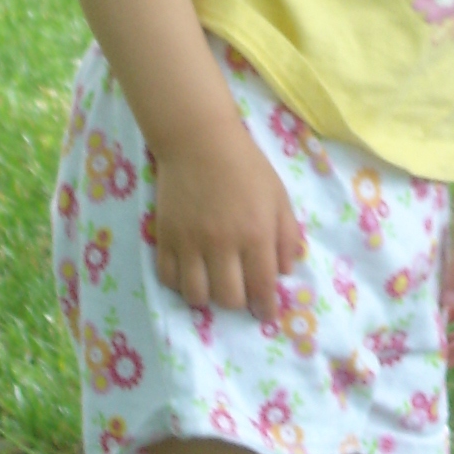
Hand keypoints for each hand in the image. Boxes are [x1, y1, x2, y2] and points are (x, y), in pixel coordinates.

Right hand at [152, 124, 304, 321]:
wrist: (200, 141)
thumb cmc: (246, 167)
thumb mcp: (278, 197)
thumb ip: (287, 236)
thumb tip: (285, 272)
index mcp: (256, 233)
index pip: (263, 287)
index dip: (266, 307)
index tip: (266, 313)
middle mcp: (223, 243)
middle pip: (229, 298)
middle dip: (239, 302)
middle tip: (240, 292)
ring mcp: (191, 242)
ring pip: (196, 295)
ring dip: (208, 298)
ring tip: (213, 286)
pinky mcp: (166, 236)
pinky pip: (168, 278)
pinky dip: (180, 284)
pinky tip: (190, 274)